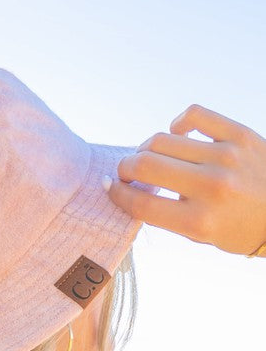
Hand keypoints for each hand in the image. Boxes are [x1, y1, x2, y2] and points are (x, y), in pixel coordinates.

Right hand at [106, 104, 265, 255]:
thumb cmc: (239, 229)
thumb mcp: (201, 236)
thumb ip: (168, 215)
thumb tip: (130, 187)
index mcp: (199, 221)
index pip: (141, 202)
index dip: (117, 194)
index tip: (111, 187)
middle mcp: (211, 187)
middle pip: (145, 165)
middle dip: (125, 168)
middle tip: (126, 172)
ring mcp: (226, 157)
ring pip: (163, 139)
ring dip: (147, 148)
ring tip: (151, 156)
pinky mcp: (240, 135)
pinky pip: (194, 115)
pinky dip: (178, 123)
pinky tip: (179, 134)